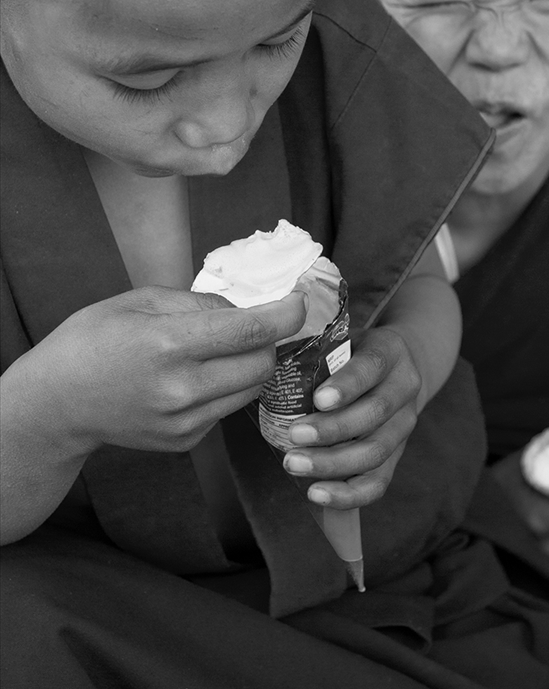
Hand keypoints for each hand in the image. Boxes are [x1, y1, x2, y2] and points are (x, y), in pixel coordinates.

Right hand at [7, 286, 307, 455]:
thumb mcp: (140, 300)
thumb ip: (199, 303)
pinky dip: (226, 388)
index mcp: (170, 344)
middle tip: (254, 324)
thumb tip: (246, 308)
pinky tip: (196, 377)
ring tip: (223, 349)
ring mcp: (185, 421)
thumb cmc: (93, 339)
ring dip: (250, 365)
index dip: (286, 314)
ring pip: (251, 389)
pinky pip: (227, 408)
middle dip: (268, 340)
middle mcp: (182, 389)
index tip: (299, 302)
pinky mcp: (185, 441)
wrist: (57, 403)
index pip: (252, 330)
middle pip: (261, 364)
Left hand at [281, 326, 421, 509]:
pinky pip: (378, 482)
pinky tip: (317, 493)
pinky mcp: (397, 455)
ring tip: (294, 464)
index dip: (347, 385)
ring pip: (375, 451)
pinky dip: (347, 493)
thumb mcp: (342, 340)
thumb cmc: (353, 353)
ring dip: (332, 463)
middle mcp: (404, 388)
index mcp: (389, 351)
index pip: (371, 366)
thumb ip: (316, 353)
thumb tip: (267, 369)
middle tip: (294, 435)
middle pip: (374, 414)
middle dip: (332, 429)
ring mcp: (404, 424)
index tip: (318, 400)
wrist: (395, 368)